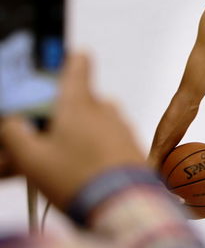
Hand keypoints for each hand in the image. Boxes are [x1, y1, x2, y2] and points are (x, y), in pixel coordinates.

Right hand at [0, 53, 144, 209]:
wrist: (125, 203)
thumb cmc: (79, 179)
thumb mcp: (31, 159)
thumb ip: (15, 134)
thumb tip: (12, 122)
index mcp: (78, 102)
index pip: (77, 62)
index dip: (64, 62)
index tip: (50, 75)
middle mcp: (103, 108)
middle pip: (76, 101)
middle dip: (58, 118)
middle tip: (40, 143)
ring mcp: (120, 125)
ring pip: (91, 122)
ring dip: (75, 136)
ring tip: (57, 163)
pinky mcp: (130, 143)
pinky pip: (107, 138)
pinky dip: (93, 149)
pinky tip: (80, 170)